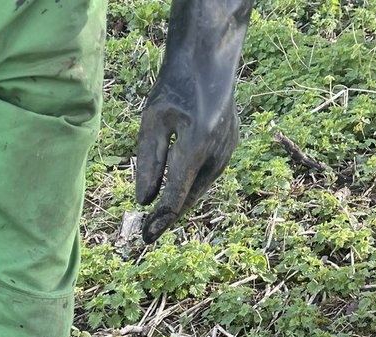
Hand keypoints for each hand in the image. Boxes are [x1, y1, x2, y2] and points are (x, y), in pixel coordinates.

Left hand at [136, 0, 251, 242]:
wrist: (208, 59)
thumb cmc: (175, 86)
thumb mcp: (152, 122)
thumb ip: (148, 163)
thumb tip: (145, 201)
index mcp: (196, 145)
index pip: (175, 195)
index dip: (160, 220)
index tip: (145, 238)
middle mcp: (218, 152)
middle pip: (189, 197)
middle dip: (169, 215)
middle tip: (148, 231)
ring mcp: (227, 150)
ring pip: (199, 188)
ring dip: (180, 200)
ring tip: (160, 214)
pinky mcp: (230, 147)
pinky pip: (206, 175)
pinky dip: (190, 184)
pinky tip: (177, 187)